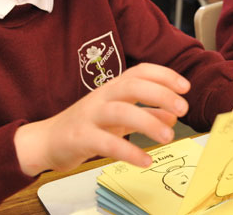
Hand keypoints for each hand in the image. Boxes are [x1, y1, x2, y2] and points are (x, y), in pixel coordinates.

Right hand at [13, 63, 190, 175]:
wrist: (47, 141)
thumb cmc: (86, 125)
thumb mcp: (119, 116)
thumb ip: (145, 112)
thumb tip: (172, 113)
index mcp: (113, 88)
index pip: (140, 71)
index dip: (164, 75)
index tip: (185, 87)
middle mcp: (102, 96)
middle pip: (132, 85)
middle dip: (161, 94)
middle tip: (182, 108)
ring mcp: (90, 115)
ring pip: (121, 111)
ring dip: (148, 122)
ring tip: (168, 136)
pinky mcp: (80, 138)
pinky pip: (107, 143)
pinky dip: (129, 152)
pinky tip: (145, 160)